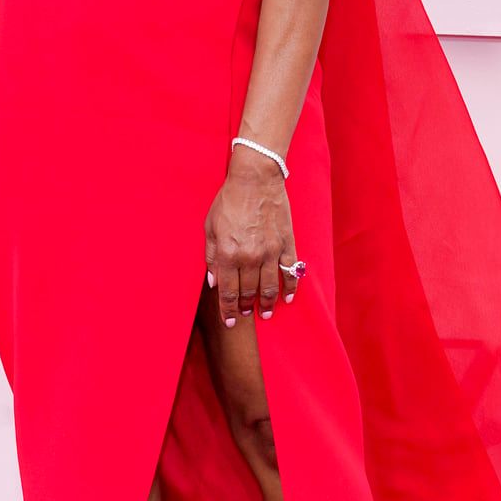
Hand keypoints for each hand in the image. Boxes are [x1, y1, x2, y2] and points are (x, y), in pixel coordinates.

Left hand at [205, 149, 298, 325]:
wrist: (256, 179)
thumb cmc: (229, 200)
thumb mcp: (210, 227)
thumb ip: (211, 257)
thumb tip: (214, 281)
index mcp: (228, 254)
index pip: (228, 292)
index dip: (228, 310)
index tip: (229, 321)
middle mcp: (250, 257)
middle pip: (248, 292)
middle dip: (245, 307)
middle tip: (245, 314)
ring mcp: (271, 252)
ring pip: (270, 287)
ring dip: (267, 303)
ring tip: (266, 313)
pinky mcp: (286, 244)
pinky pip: (290, 272)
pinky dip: (290, 288)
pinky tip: (287, 298)